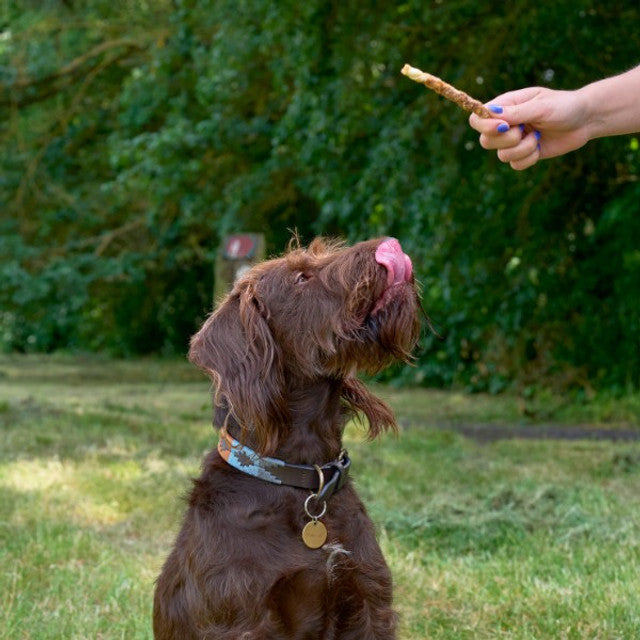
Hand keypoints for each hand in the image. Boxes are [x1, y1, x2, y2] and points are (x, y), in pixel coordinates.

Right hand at [468, 87, 590, 169]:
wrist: (586, 120)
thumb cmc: (565, 106)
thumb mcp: (541, 106)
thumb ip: (516, 112)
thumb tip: (490, 113)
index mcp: (505, 106)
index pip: (477, 118)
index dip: (484, 126)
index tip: (503, 126)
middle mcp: (506, 124)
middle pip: (485, 141)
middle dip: (506, 140)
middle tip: (524, 130)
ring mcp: (514, 141)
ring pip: (501, 155)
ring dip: (522, 149)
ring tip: (538, 137)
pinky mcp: (524, 154)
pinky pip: (515, 165)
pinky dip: (529, 158)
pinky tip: (540, 146)